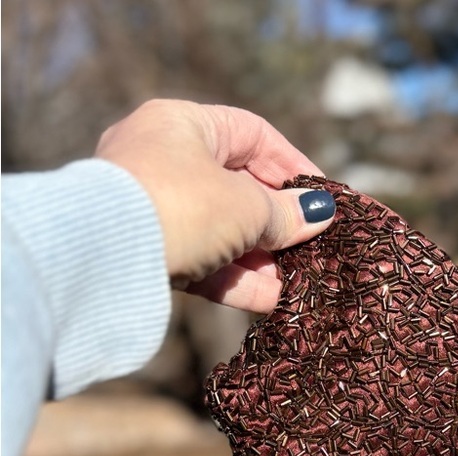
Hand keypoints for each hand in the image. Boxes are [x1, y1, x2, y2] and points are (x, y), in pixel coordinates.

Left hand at [96, 99, 335, 312]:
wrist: (106, 254)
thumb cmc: (183, 206)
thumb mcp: (246, 207)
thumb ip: (286, 214)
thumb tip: (320, 213)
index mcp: (184, 125)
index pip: (252, 135)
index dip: (292, 165)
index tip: (322, 197)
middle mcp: (165, 160)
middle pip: (239, 189)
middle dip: (280, 221)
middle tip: (314, 243)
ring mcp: (156, 209)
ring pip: (224, 232)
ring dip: (264, 258)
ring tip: (300, 279)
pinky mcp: (152, 254)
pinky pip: (205, 263)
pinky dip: (239, 280)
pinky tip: (275, 300)